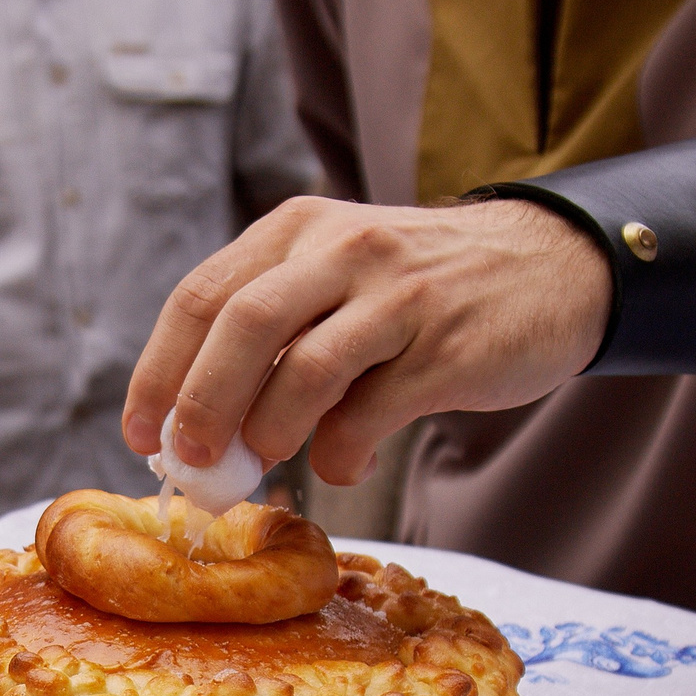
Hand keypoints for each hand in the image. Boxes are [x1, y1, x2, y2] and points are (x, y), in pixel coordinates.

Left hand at [122, 196, 610, 485]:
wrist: (554, 267)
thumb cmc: (423, 291)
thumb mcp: (338, 279)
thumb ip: (275, 337)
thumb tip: (202, 432)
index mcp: (297, 231)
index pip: (201, 297)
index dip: (159, 372)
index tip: (141, 433)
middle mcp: (343, 250)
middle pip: (242, 325)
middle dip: (201, 403)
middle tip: (190, 463)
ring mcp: (399, 295)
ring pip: (307, 367)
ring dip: (271, 430)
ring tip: (269, 460)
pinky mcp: (448, 346)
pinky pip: (374, 409)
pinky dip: (344, 451)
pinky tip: (347, 462)